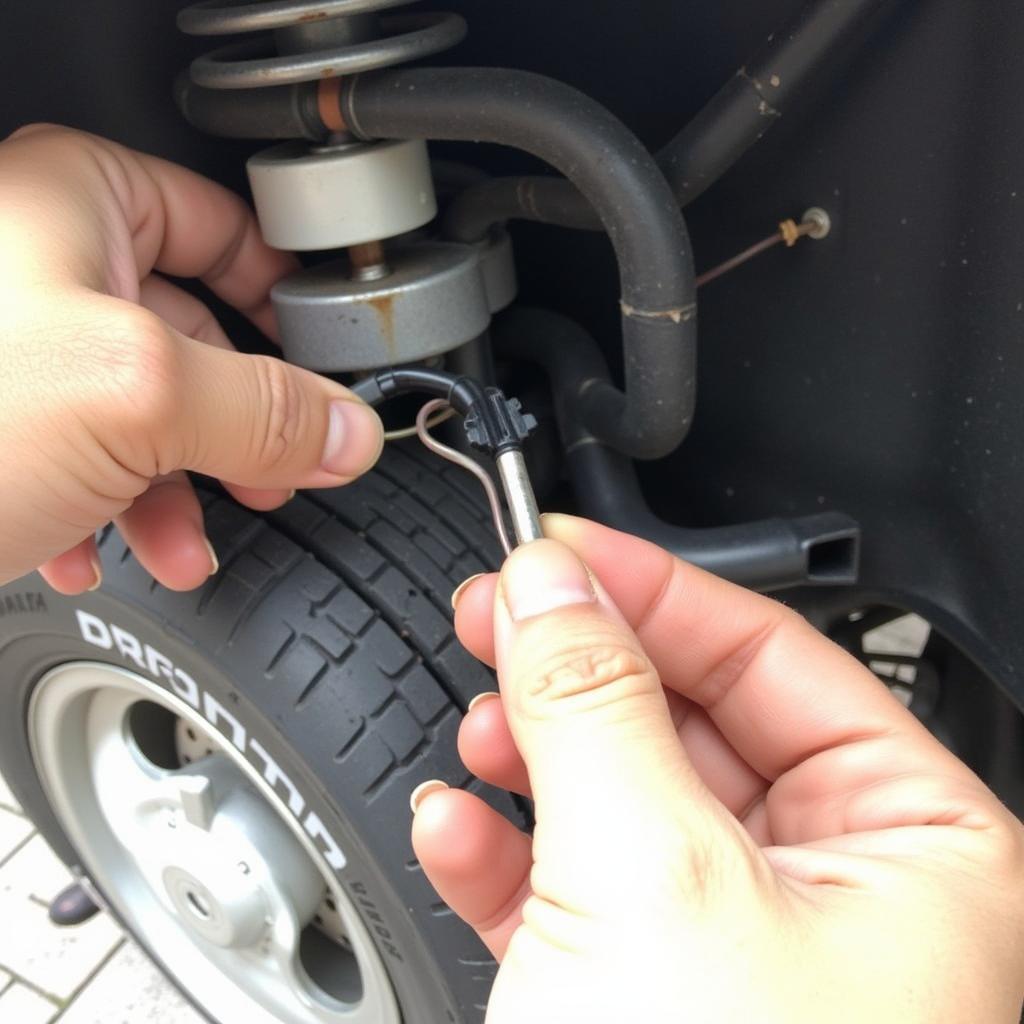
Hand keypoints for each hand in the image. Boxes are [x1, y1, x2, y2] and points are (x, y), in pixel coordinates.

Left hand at [0, 125, 382, 593]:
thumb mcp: (137, 399)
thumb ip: (268, 411)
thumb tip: (348, 429)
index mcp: (74, 202)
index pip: (228, 228)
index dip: (288, 304)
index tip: (328, 370)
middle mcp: (42, 266)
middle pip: (195, 333)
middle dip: (236, 426)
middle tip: (272, 472)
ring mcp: (17, 350)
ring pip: (144, 410)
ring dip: (178, 489)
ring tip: (185, 541)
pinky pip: (85, 456)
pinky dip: (111, 510)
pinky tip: (103, 548)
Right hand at [413, 516, 1023, 1022]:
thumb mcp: (649, 875)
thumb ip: (592, 703)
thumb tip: (549, 586)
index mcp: (918, 857)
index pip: (775, 658)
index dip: (654, 590)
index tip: (560, 552)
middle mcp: (846, 902)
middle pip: (693, 721)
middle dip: (583, 667)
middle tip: (499, 613)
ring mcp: (742, 957)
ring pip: (630, 801)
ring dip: (539, 754)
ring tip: (478, 723)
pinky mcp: (653, 1006)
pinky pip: (579, 894)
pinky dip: (509, 853)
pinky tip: (458, 826)